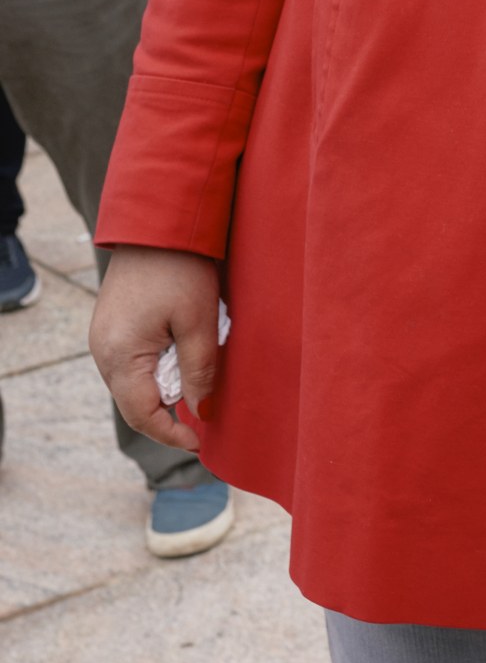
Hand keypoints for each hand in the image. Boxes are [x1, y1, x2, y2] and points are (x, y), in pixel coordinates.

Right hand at [89, 246, 220, 452]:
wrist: (157, 222)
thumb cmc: (180, 268)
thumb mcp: (199, 321)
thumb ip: (200, 370)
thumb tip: (202, 410)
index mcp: (120, 356)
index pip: (143, 415)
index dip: (172, 433)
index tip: (201, 440)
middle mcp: (102, 351)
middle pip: (135, 403)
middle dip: (169, 415)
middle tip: (204, 417)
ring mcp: (103, 338)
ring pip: (133, 384)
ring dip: (164, 390)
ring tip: (197, 387)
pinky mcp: (112, 326)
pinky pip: (132, 362)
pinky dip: (156, 370)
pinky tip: (181, 360)